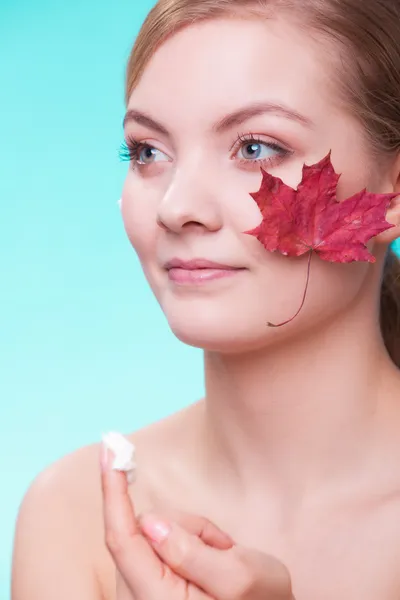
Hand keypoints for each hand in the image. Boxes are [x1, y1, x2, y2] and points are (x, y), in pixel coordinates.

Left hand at [101, 445, 293, 599]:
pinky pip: (158, 545)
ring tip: (222, 561)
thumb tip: (148, 521)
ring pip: (154, 533)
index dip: (113, 493)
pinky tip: (210, 566)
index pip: (123, 540)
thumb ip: (190, 552)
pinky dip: (186, 545)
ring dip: (191, 536)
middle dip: (184, 525)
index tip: (110, 452)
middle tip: (224, 547)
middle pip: (145, 531)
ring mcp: (139, 595)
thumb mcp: (240, 576)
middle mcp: (137, 599)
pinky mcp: (146, 588)